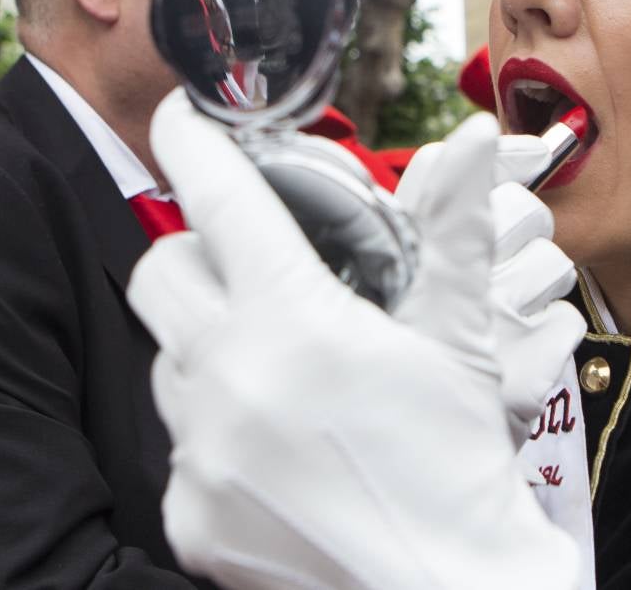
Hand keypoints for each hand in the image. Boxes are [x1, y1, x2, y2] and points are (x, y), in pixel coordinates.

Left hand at [128, 90, 577, 589]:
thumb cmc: (460, 466)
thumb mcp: (461, 341)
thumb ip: (452, 230)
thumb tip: (470, 137)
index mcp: (298, 322)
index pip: (221, 200)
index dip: (193, 141)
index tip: (179, 114)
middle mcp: (231, 381)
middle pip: (160, 270)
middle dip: (196, 254)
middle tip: (248, 270)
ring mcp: (201, 454)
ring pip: (167, 359)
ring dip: (208, 346)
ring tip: (276, 371)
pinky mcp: (188, 515)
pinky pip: (179, 444)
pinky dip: (216, 431)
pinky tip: (276, 448)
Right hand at [398, 135, 584, 445]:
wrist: (407, 481)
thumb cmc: (394, 371)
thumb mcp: (387, 286)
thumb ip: (428, 210)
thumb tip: (481, 139)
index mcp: (395, 255)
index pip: (447, 169)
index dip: (500, 154)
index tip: (529, 154)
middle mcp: (442, 283)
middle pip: (524, 211)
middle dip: (522, 228)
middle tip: (496, 261)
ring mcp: (491, 328)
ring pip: (553, 265)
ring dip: (536, 285)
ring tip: (499, 317)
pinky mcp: (533, 372)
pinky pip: (566, 321)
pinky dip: (546, 336)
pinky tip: (514, 357)